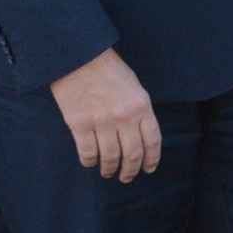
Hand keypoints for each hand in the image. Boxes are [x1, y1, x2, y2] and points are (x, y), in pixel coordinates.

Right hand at [50, 47, 161, 181]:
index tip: (148, 169)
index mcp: (141, 106)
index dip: (152, 159)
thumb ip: (138, 110)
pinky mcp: (80, 124)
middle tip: (127, 177)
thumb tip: (139, 135)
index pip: (152, 141)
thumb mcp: (134, 86)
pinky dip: (90, 161)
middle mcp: (124, 117)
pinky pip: (88, 152)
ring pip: (110, 157)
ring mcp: (102, 122)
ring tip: (108, 173)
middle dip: (131, 170)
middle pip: (133, 153)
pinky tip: (91, 162)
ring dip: (110, 169)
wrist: (79, 56)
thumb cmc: (108, 68)